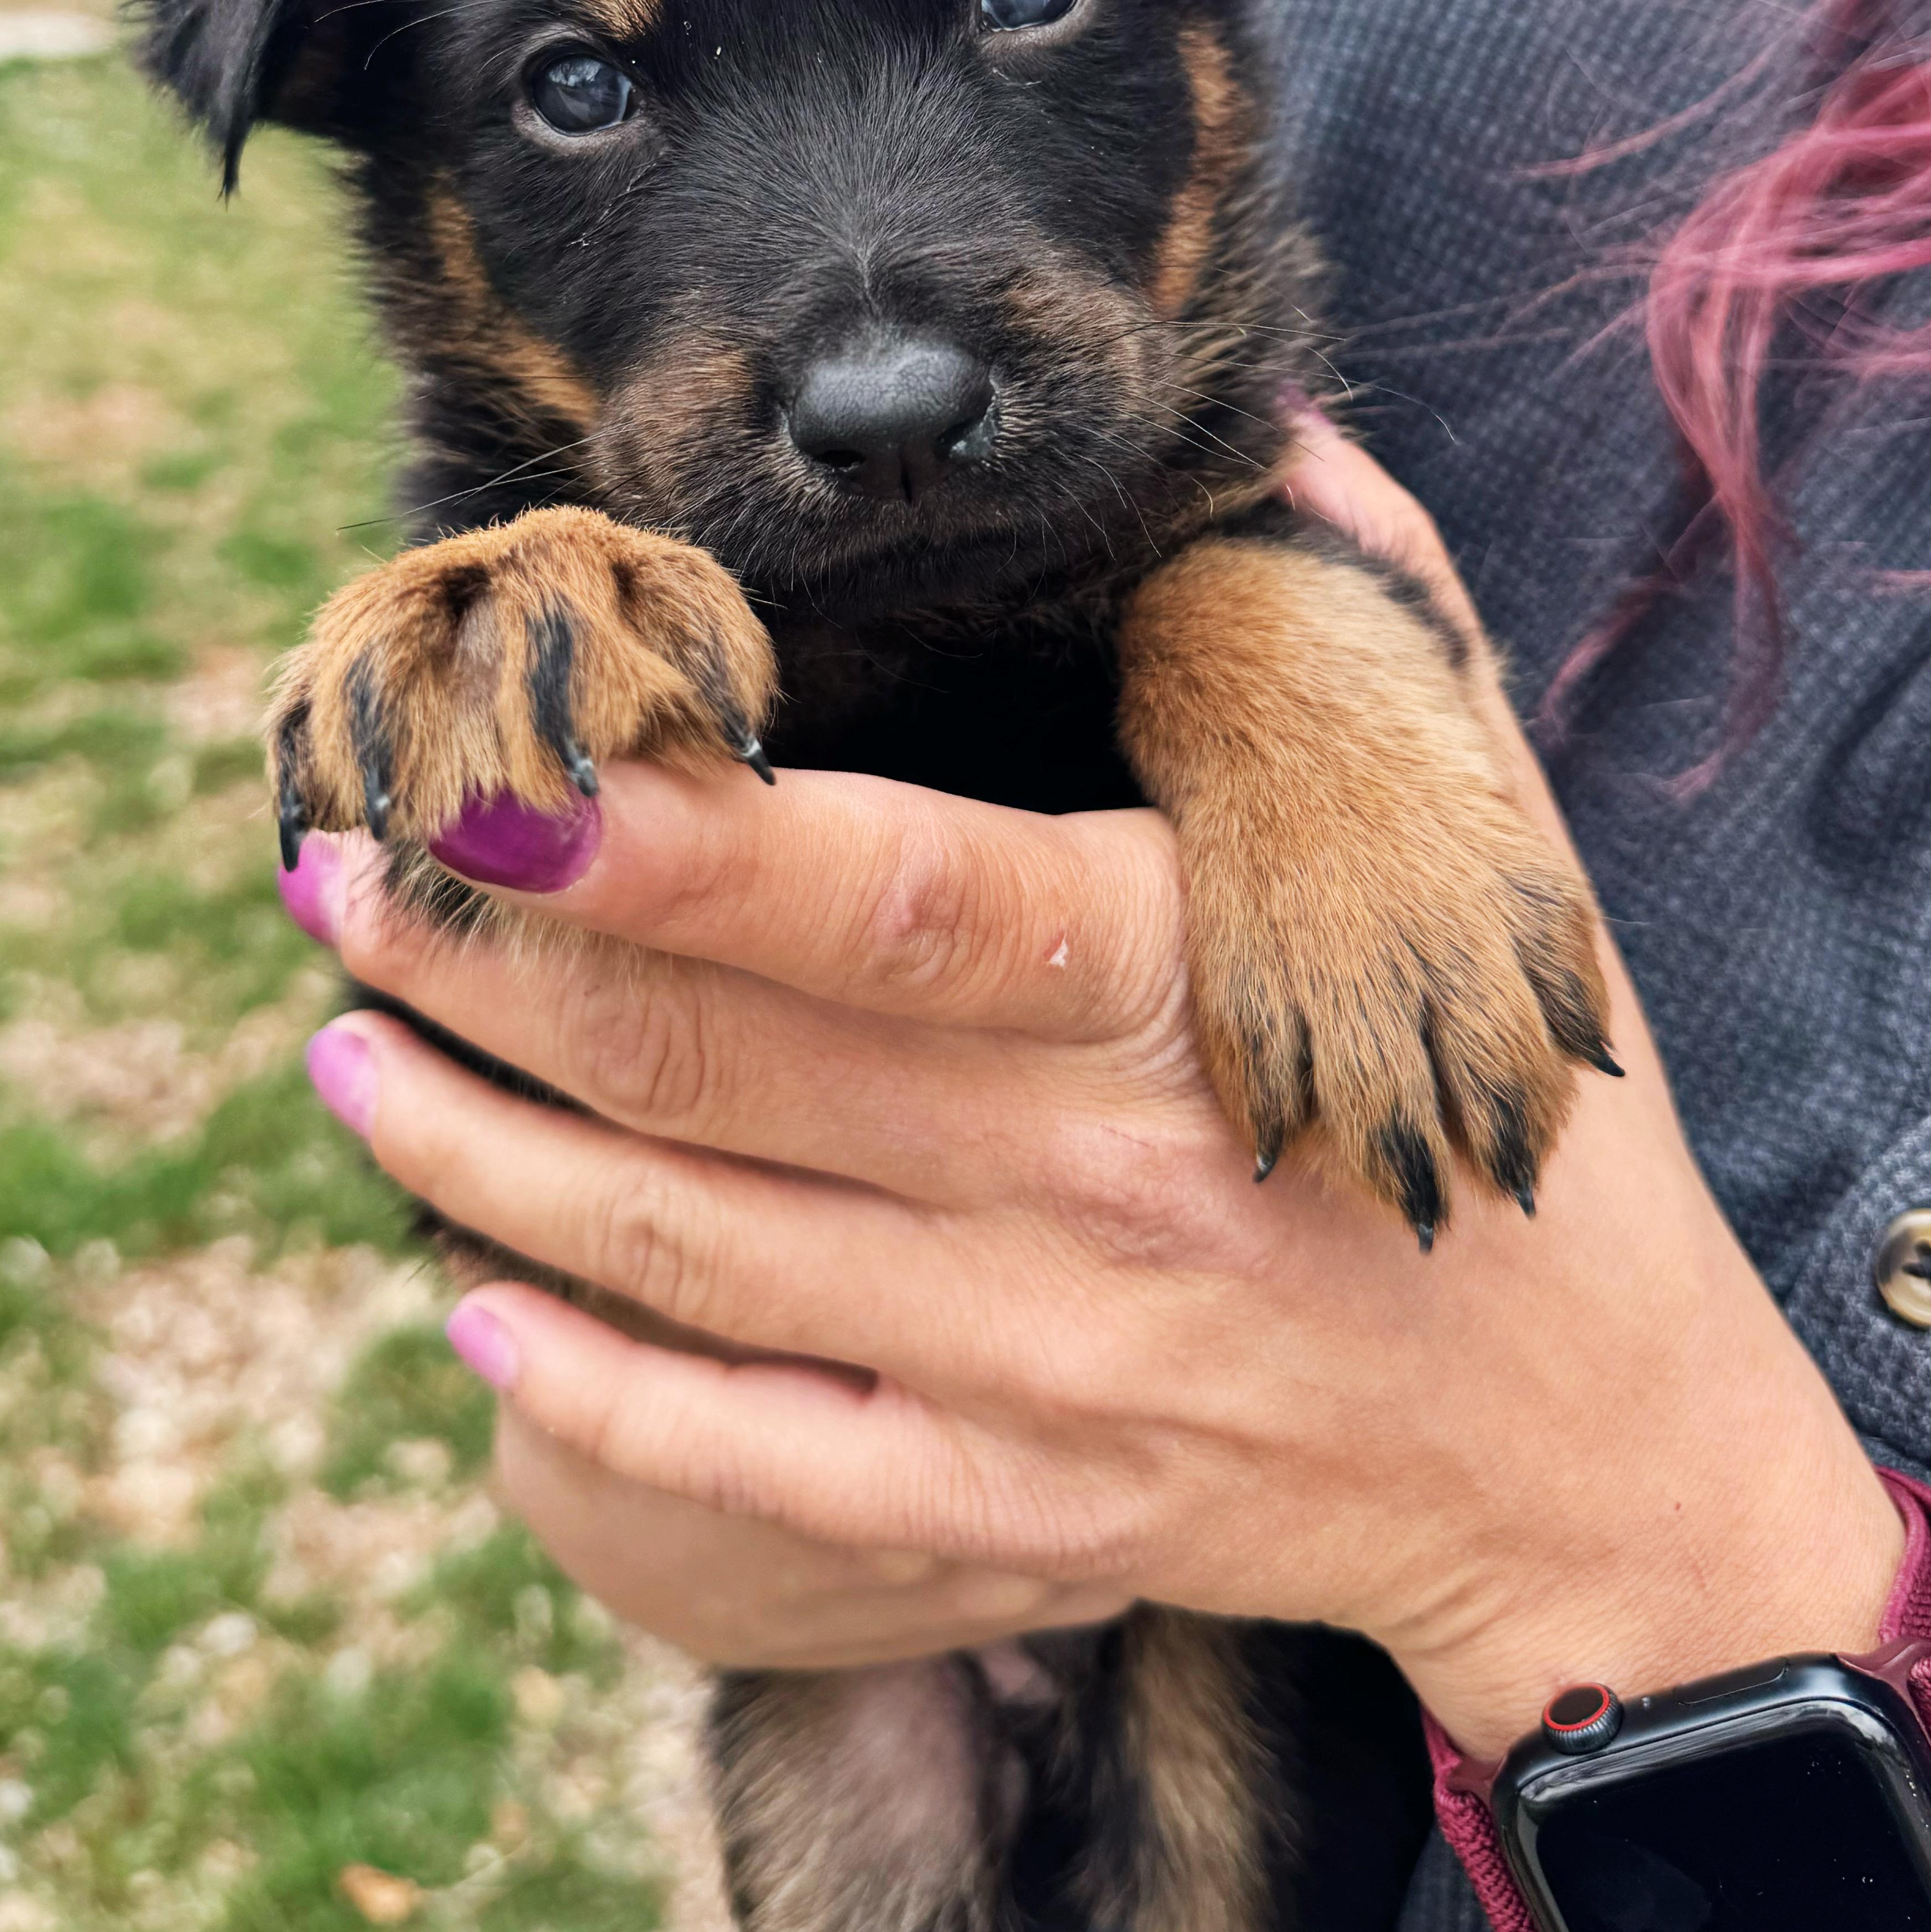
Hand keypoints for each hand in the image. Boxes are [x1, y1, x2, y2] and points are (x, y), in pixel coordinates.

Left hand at [288, 428, 1901, 1756]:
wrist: (1591, 1449)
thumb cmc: (1522, 1100)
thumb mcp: (1485, 828)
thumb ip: (1368, 601)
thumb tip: (1273, 419)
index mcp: (1182, 987)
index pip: (877, 899)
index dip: (656, 841)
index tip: (483, 771)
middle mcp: (1089, 1186)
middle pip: (717, 1068)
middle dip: (487, 962)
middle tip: (339, 872)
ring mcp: (1043, 1373)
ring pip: (687, 1257)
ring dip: (481, 1151)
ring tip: (342, 1047)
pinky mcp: (1021, 1512)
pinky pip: (754, 1471)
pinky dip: (591, 1399)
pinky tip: (470, 1308)